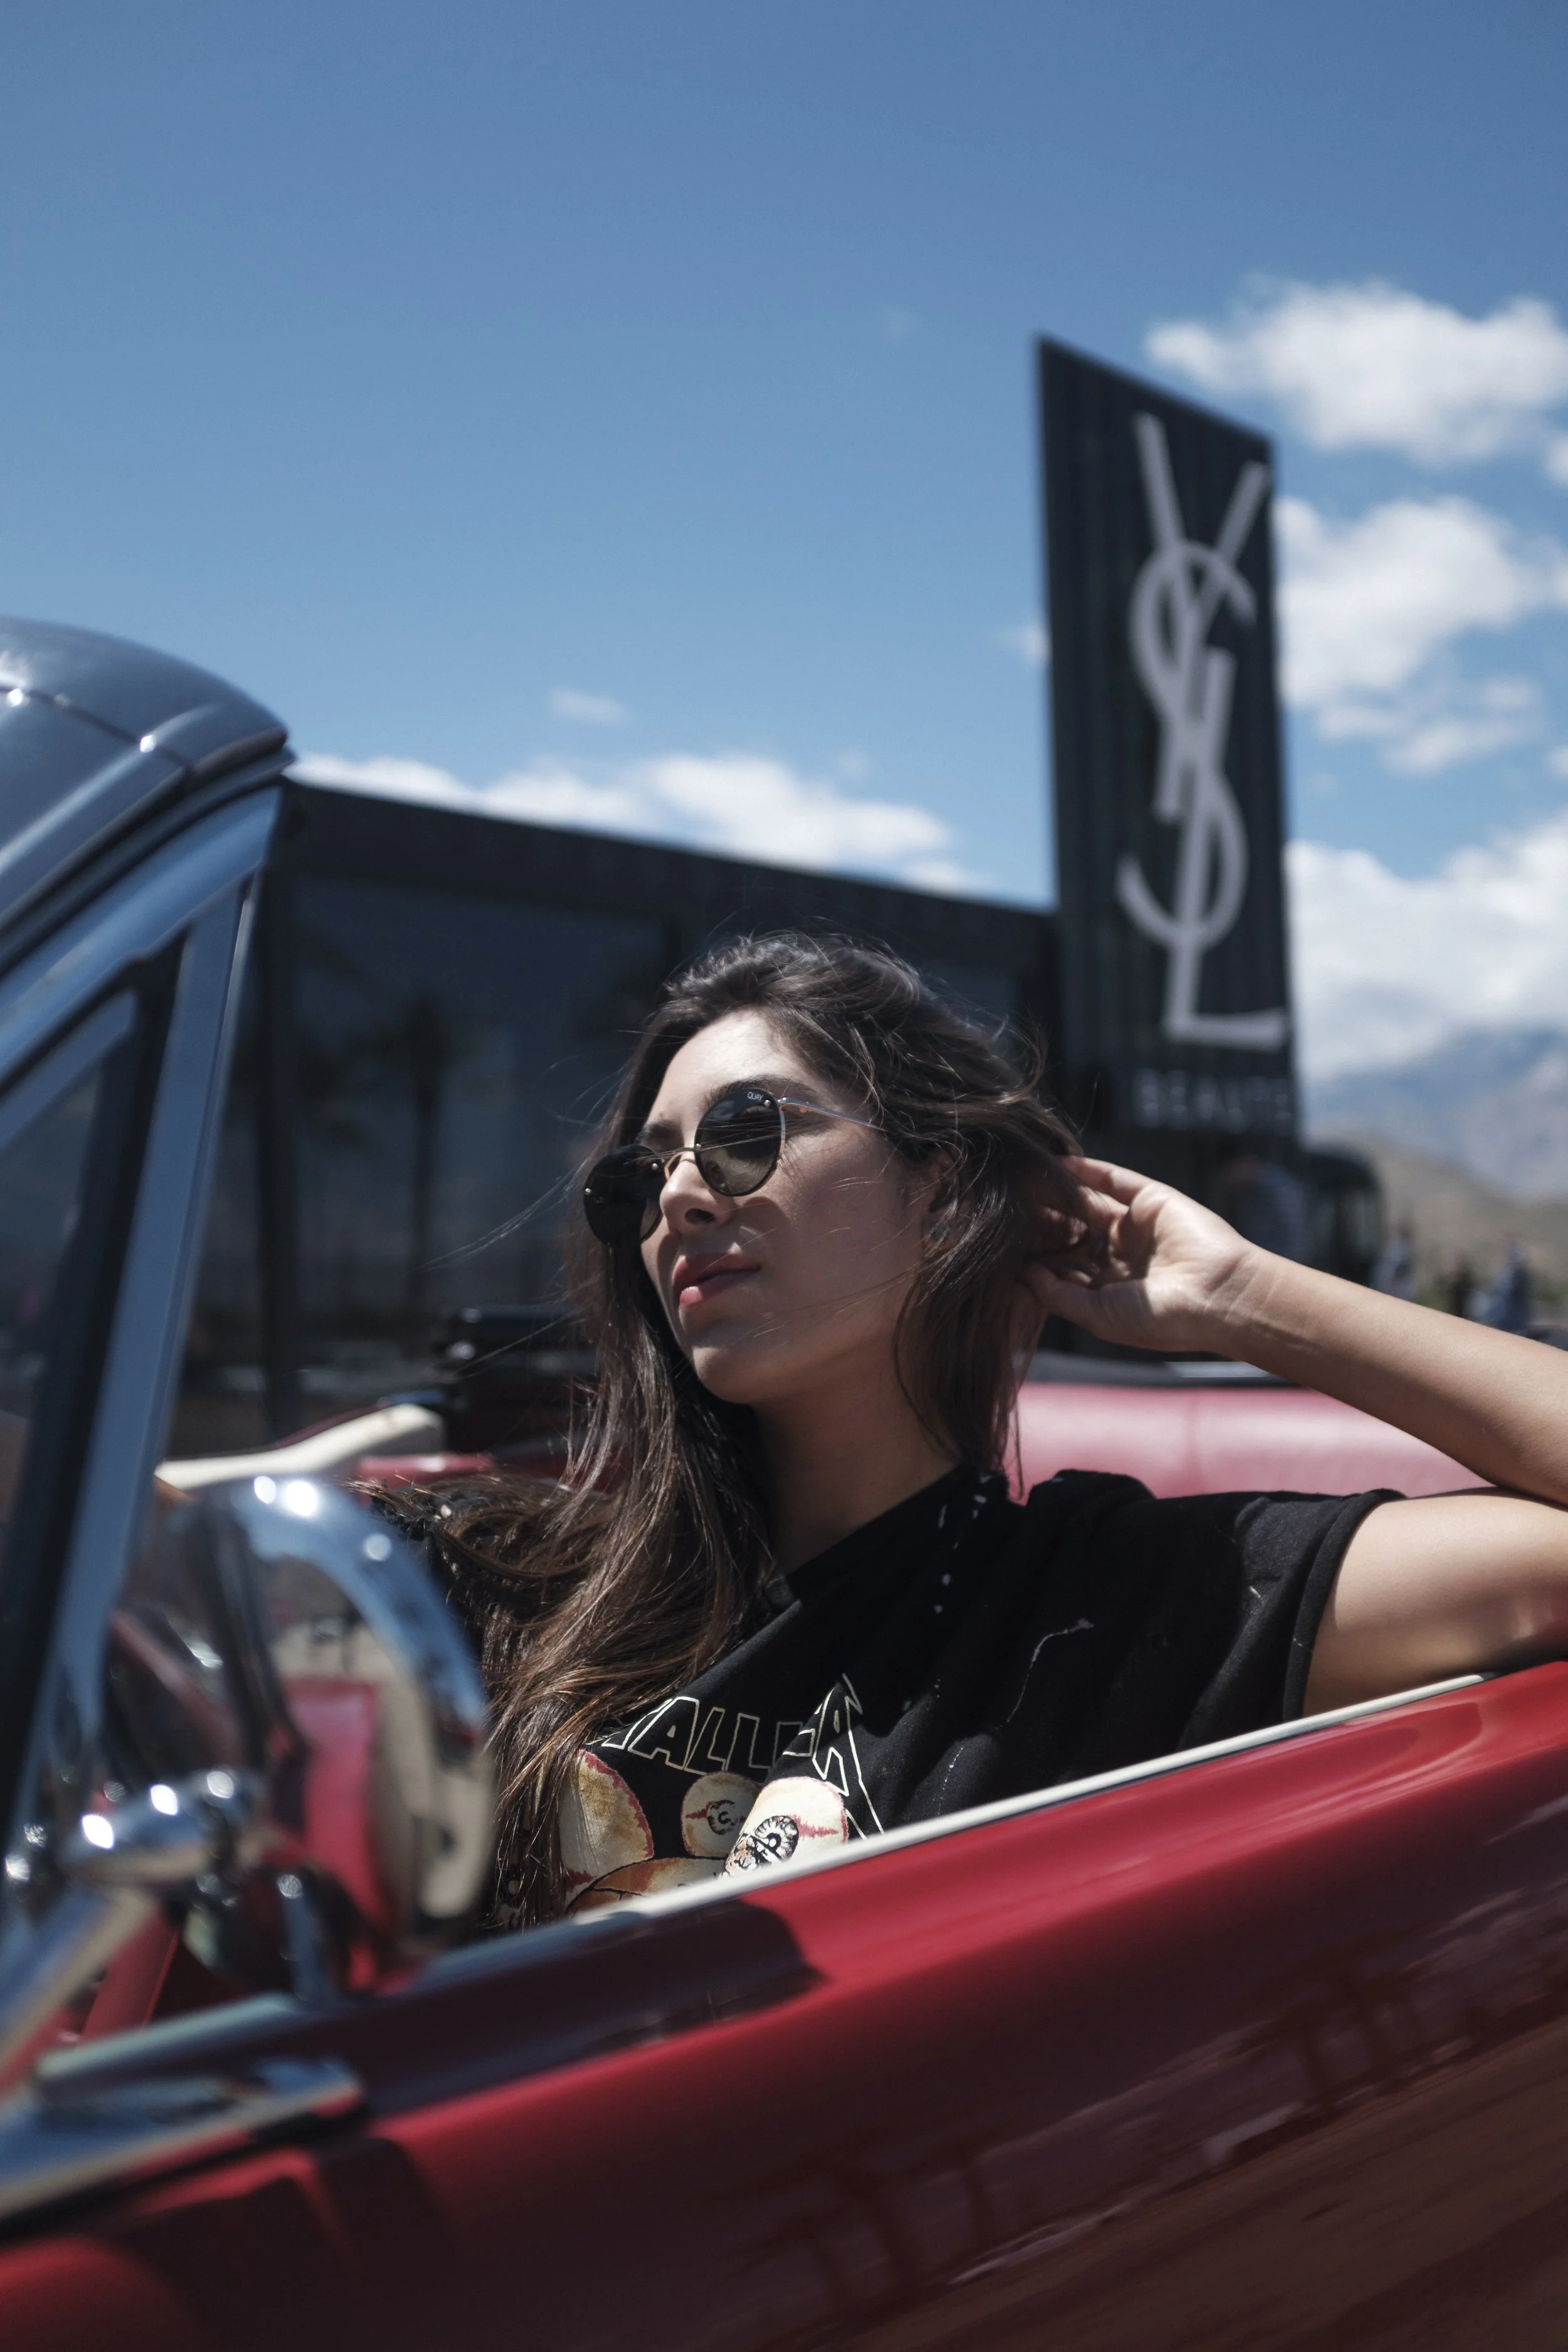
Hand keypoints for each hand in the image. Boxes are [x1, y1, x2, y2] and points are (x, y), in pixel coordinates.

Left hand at [1022, 1157, 1261, 1355]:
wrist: (1219, 1296)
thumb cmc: (1160, 1318)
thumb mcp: (1097, 1315)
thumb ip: (1057, 1294)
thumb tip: (1021, 1273)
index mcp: (1113, 1291)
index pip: (1065, 1269)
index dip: (1035, 1259)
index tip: (999, 1248)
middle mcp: (1124, 1258)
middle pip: (1071, 1235)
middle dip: (1040, 1225)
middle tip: (1001, 1211)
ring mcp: (1138, 1227)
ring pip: (1086, 1205)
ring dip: (1055, 1196)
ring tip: (1019, 1185)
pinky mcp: (1153, 1200)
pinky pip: (1113, 1179)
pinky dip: (1084, 1170)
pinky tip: (1054, 1164)